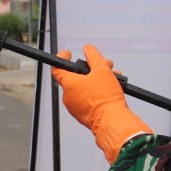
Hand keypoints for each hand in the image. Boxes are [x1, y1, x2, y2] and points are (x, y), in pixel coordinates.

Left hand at [52, 45, 151, 163]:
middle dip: (91, 69)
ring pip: (83, 88)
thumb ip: (93, 56)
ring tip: (112, 77)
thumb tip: (88, 49)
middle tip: (103, 65)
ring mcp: (75, 107)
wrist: (112, 122)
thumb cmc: (106, 98)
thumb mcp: (102, 70)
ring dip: (96, 80)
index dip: (62, 57)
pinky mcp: (83, 115)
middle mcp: (68, 96)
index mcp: (68, 84)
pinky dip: (96, 92)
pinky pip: (87, 99)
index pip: (57, 68)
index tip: (68, 53)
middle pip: (76, 77)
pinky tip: (110, 89)